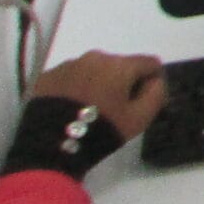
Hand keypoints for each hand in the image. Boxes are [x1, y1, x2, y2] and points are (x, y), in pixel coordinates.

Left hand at [30, 52, 166, 139]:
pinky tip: (68, 110)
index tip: (142, 101)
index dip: (151, 81)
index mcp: (120, 64)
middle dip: (121, 82)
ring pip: (92, 70)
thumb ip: (156, 95)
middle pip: (119, 65)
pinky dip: (73, 89)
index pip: (149, 63)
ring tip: (87, 110)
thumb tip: (156, 81)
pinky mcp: (47, 76)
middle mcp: (95, 57)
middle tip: (113, 109)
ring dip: (96, 84)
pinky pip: (69, 78)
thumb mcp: (139, 119)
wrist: (49, 146)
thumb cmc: (100, 130)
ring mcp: (68, 65)